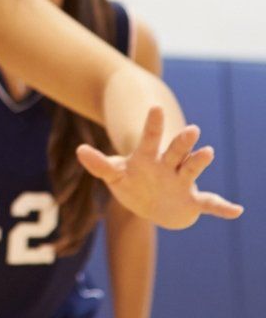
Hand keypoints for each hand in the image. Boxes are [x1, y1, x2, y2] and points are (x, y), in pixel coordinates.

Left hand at [77, 107, 243, 229]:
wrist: (154, 204)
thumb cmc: (134, 183)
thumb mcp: (115, 174)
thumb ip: (100, 164)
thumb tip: (80, 150)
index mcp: (149, 158)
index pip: (150, 139)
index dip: (152, 125)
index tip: (155, 107)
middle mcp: (169, 165)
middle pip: (176, 151)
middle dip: (182, 142)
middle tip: (191, 130)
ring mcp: (182, 181)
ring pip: (191, 169)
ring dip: (199, 161)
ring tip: (207, 152)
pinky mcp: (192, 201)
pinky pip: (209, 203)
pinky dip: (222, 208)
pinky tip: (236, 211)